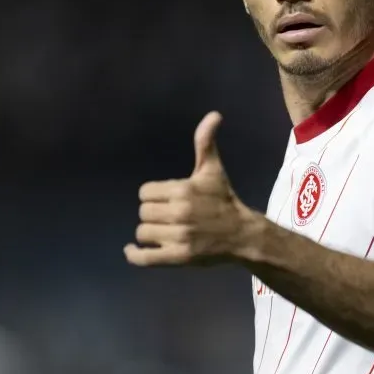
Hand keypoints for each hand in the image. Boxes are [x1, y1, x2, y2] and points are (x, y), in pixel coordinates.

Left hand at [125, 111, 250, 266]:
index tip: (168, 199)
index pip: (145, 192)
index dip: (154, 195)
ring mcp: (179, 237)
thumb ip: (205, 143)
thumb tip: (213, 115)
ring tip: (164, 232)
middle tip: (169, 216)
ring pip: (143, 233)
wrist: (241, 234)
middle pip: (143, 212)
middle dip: (153, 213)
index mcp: (183, 190)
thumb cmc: (223, 199)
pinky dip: (134, 255)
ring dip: (150, 233)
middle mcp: (179, 213)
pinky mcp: (178, 257)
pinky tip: (132, 250)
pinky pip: (144, 258)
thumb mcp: (213, 170)